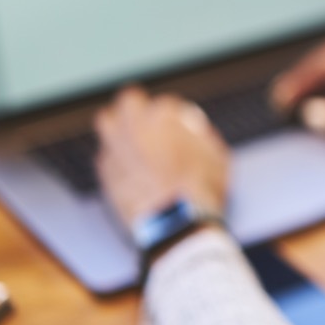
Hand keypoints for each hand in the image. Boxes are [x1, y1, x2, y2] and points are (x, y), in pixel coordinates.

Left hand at [95, 87, 230, 231]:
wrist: (175, 223)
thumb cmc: (200, 190)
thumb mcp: (218, 157)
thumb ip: (203, 138)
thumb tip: (198, 134)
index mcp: (164, 117)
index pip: (167, 103)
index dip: (175, 114)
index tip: (180, 123)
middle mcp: (136, 126)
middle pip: (129, 100)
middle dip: (138, 107)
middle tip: (147, 119)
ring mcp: (117, 146)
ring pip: (107, 121)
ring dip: (118, 125)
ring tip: (128, 136)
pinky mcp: (106, 170)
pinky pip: (106, 154)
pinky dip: (115, 157)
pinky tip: (127, 167)